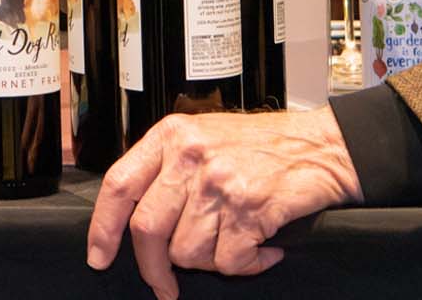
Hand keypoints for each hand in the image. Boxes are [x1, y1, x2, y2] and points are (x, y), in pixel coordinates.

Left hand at [87, 108, 361, 298]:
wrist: (322, 146)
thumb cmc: (263, 146)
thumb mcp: (204, 137)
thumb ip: (168, 169)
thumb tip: (134, 221)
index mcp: (172, 136)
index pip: (120, 184)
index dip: (104, 227)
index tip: (100, 255)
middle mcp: (190, 155)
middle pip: (147, 228)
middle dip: (153, 269)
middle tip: (165, 286)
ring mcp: (218, 181)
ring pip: (188, 252)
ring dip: (213, 262)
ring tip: (235, 242)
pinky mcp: (248, 207)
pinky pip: (229, 262)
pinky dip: (247, 265)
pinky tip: (261, 246)